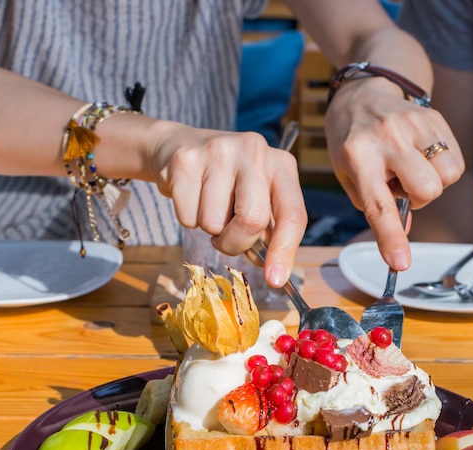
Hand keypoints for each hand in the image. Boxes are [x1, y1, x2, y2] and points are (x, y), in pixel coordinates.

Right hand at [149, 123, 306, 286]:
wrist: (179, 146)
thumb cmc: (226, 182)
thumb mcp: (256, 196)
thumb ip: (267, 229)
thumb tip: (271, 269)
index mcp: (280, 165)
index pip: (292, 214)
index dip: (284, 251)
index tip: (275, 280)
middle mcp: (254, 151)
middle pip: (253, 220)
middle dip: (236, 243)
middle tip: (226, 238)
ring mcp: (219, 151)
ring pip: (214, 222)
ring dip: (209, 229)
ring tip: (208, 206)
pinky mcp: (186, 160)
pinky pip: (187, 217)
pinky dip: (187, 219)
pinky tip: (191, 197)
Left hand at [325, 78, 464, 269]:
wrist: (363, 91)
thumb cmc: (350, 140)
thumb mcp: (347, 174)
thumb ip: (372, 206)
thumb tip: (404, 231)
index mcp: (359, 157)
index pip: (379, 206)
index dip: (391, 237)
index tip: (400, 263)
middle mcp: (388, 138)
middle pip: (428, 190)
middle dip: (418, 198)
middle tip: (400, 185)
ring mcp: (415, 125)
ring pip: (447, 176)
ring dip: (432, 182)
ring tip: (409, 169)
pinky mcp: (435, 118)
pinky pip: (455, 160)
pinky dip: (441, 167)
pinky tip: (419, 156)